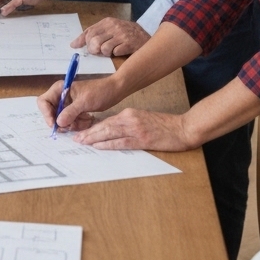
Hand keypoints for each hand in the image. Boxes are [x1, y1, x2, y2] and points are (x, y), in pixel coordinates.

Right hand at [37, 73, 124, 130]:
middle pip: (51, 113)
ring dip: (73, 123)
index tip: (54, 125)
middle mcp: (61, 96)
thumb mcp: (85, 102)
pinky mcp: (75, 110)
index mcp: (60, 89)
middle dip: (62, 122)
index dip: (46, 114)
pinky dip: (78, 123)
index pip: (43, 102)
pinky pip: (71, 121)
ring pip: (62, 120)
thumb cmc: (100, 91)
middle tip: (72, 126)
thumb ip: (70, 112)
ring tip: (86, 120)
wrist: (115, 91)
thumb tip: (58, 123)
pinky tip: (88, 119)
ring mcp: (68, 104)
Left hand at [72, 18, 149, 56]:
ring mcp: (122, 34)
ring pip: (103, 48)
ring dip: (105, 53)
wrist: (147, 37)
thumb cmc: (126, 34)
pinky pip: (115, 52)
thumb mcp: (110, 30)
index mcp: (107, 22)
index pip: (89, 32)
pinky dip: (115, 55)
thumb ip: (94, 34)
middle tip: (99, 52)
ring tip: (111, 51)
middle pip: (94, 41)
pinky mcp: (129, 43)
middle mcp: (114, 26)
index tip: (78, 48)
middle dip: (94, 50)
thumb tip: (73, 44)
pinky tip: (120, 52)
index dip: (82, 41)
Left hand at [72, 108, 194, 151]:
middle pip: (104, 125)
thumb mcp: (143, 119)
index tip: (82, 131)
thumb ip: (128, 123)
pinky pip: (121, 142)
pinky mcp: (142, 139)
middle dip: (88, 132)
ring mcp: (135, 129)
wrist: (183, 128)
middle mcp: (129, 118)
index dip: (93, 127)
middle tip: (76, 137)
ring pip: (109, 132)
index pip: (106, 120)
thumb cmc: (165, 125)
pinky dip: (108, 144)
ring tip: (81, 142)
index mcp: (129, 113)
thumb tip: (112, 131)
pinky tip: (98, 146)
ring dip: (93, 137)